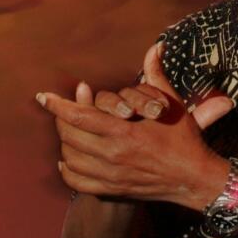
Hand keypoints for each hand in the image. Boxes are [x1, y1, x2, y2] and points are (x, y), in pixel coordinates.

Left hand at [36, 44, 233, 207]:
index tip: (43, 97)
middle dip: (60, 120)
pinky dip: (68, 169)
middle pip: (69, 137)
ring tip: (66, 129)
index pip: (79, 116)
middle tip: (58, 110)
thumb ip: (157, 75)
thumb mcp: (172, 104)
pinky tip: (68, 158)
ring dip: (64, 142)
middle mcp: (113, 155)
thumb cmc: (184, 138)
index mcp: (125, 132)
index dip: (57, 105)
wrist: (194, 178)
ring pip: (70, 158)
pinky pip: (77, 181)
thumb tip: (156, 47)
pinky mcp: (112, 190)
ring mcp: (111, 176)